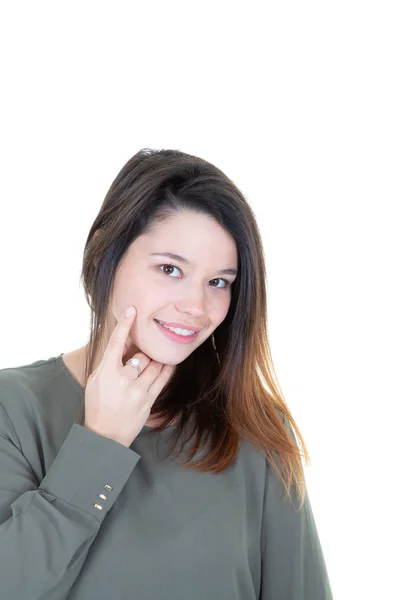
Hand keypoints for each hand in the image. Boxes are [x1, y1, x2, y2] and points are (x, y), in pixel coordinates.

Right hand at [84, 306, 174, 446]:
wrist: (105, 434)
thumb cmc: (98, 404)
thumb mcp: (96, 379)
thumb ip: (110, 361)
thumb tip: (124, 341)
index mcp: (106, 372)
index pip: (116, 342)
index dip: (125, 324)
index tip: (132, 310)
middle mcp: (123, 379)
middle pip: (141, 355)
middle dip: (142, 355)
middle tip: (140, 358)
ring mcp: (137, 390)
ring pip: (153, 365)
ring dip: (153, 361)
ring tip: (151, 363)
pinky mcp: (149, 400)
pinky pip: (162, 378)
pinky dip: (166, 369)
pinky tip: (167, 364)